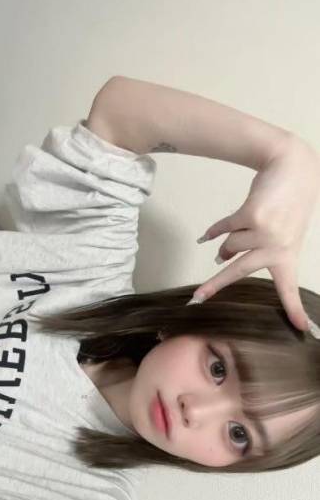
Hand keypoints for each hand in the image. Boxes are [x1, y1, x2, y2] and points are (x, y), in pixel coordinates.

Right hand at [191, 136, 319, 331]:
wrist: (294, 169)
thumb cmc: (287, 203)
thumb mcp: (281, 232)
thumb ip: (254, 249)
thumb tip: (220, 258)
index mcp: (288, 255)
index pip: (289, 287)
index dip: (294, 310)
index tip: (303, 330)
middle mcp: (277, 247)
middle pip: (239, 271)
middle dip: (214, 285)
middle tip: (197, 297)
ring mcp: (264, 232)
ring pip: (230, 244)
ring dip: (227, 240)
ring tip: (240, 229)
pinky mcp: (251, 216)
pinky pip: (224, 228)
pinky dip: (214, 231)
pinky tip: (206, 237)